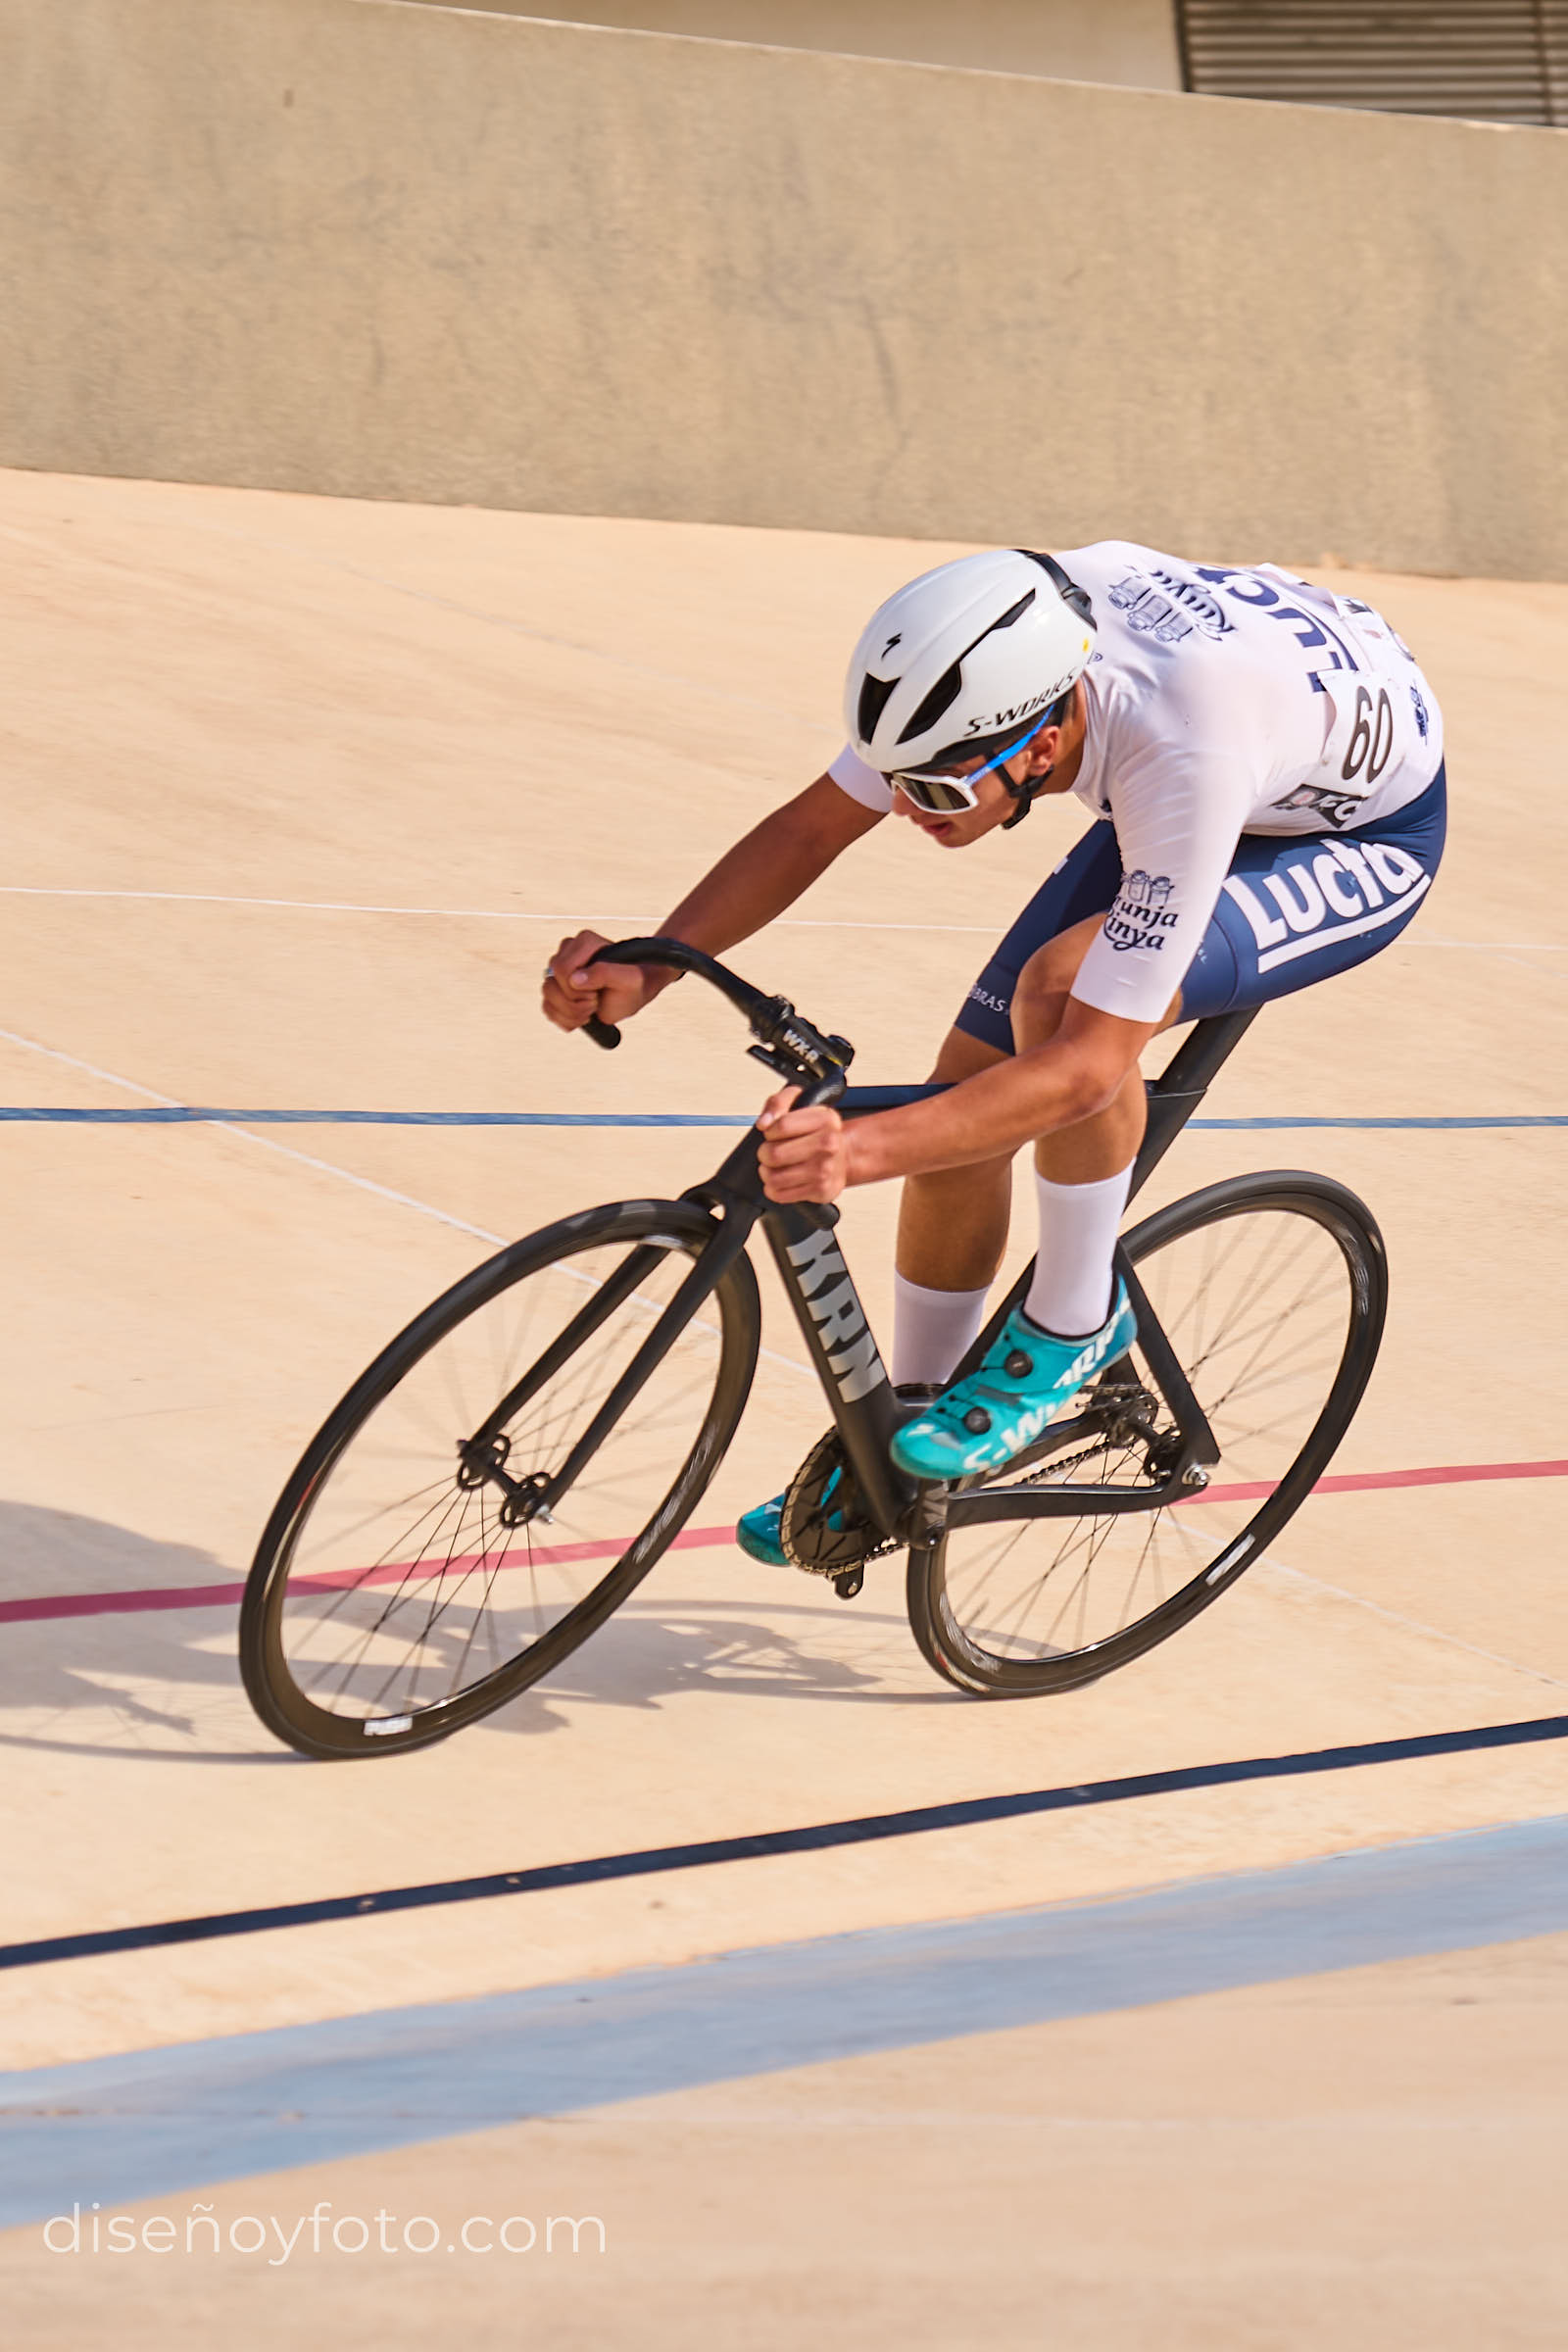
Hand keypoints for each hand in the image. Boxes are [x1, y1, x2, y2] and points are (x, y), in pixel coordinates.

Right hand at [541, 930, 665, 1032]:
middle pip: (551, 983)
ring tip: (590, 1011)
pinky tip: (582, 1018)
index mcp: (584, 943)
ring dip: (570, 1013)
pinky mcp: (557, 988)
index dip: (577, 989)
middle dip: (574, 1002)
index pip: (562, 969)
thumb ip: (604, 973)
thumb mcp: (628, 979)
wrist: (634, 995)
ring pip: (547, 994)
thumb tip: (574, 980)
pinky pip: (547, 1007)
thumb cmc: (633, 984)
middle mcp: (568, 953)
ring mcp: (560, 971)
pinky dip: (564, 1019)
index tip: (598, 992)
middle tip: (595, 1002)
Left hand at [756, 1085, 853, 1204]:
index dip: (769, 1131)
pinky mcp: (821, 1191)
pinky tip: (783, 1179)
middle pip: (774, 1154)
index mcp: (825, 1119)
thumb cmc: (815, 1132)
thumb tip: (764, 1123)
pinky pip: (779, 1194)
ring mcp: (825, 1170)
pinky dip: (774, 1188)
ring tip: (775, 1166)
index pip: (781, 1126)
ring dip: (767, 1172)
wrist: (842, 1156)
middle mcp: (829, 1144)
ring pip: (773, 1177)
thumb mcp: (799, 1103)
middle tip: (771, 1151)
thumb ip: (778, 1103)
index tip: (772, 1133)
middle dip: (764, 1153)